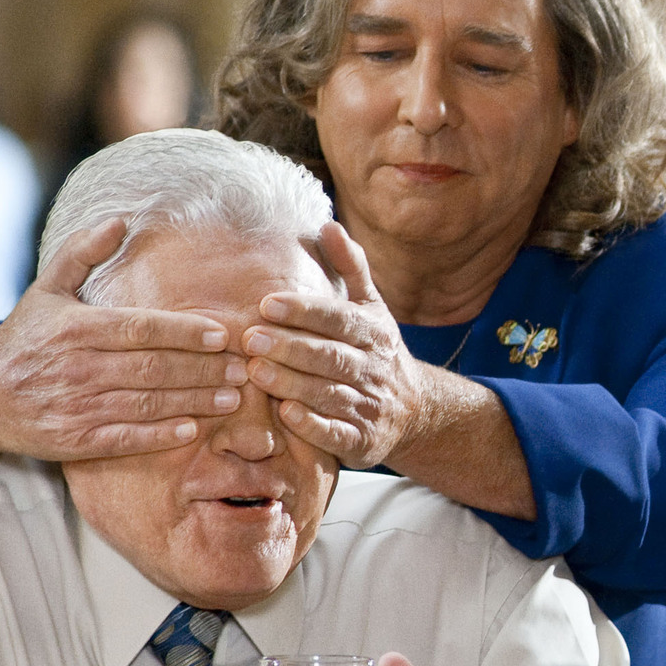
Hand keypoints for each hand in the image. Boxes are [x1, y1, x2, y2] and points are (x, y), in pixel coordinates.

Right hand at [0, 219, 246, 463]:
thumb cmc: (22, 339)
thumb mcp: (46, 290)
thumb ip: (83, 254)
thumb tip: (121, 219)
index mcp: (74, 329)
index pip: (139, 329)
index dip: (183, 332)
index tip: (221, 334)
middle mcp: (76, 368)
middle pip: (151, 368)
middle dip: (202, 369)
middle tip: (243, 368)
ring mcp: (74, 406)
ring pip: (145, 403)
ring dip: (193, 401)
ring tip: (232, 398)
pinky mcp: (73, 441)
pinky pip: (124, 439)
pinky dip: (159, 436)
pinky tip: (192, 429)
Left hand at [241, 222, 434, 470]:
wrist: (416, 411)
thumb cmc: (378, 353)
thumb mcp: (372, 309)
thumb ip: (350, 269)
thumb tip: (328, 224)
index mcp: (373, 333)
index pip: (338, 319)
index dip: (304, 311)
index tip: (267, 304)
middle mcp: (374, 368)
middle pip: (331, 356)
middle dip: (290, 346)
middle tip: (249, 337)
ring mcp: (370, 405)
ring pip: (330, 393)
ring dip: (293, 383)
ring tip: (255, 371)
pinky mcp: (363, 440)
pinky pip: (338, 433)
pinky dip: (314, 425)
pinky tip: (286, 414)